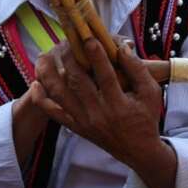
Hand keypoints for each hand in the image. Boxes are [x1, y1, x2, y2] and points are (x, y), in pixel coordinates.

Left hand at [32, 38, 163, 168]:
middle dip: (69, 58)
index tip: (88, 37)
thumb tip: (121, 48)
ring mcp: (84, 122)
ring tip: (43, 56)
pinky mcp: (76, 127)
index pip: (105, 76)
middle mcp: (98, 114)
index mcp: (119, 104)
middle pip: (78, 82)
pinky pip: (53, 113)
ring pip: (60, 95)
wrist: (138, 151)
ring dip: (48, 74)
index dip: (96, 56)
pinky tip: (35, 83)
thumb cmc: (146, 118)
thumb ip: (138, 69)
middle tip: (66, 40)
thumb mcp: (151, 93)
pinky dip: (41, 99)